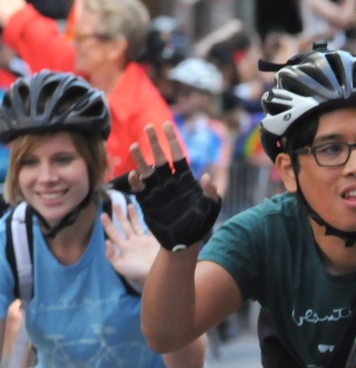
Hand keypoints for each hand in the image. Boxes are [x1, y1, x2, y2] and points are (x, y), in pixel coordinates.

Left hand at [101, 203, 158, 287]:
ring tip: (129, 204)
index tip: (102, 215)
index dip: (108, 225)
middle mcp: (133, 241)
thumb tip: (107, 241)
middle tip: (115, 203)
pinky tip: (147, 212)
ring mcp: (144, 240)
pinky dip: (149, 221)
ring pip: (136, 225)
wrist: (154, 275)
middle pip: (124, 226)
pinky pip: (150, 228)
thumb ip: (112, 255)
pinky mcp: (155, 240)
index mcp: (124, 247)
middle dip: (119, 215)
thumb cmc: (136, 272)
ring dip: (132, 215)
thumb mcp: (120, 266)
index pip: (114, 233)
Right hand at [128, 122, 220, 250]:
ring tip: (134, 147)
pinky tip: (134, 175)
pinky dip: (135, 182)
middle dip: (154, 143)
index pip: (178, 156)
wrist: (184, 242)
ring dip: (140, 159)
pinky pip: (139, 189)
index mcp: (184, 180)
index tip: (166, 125)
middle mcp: (169, 182)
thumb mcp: (210, 209)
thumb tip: (207, 178)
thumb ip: (210, 194)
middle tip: (149, 128)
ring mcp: (156, 191)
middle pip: (159, 158)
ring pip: (146, 170)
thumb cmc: (199, 224)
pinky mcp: (147, 202)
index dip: (172, 140)